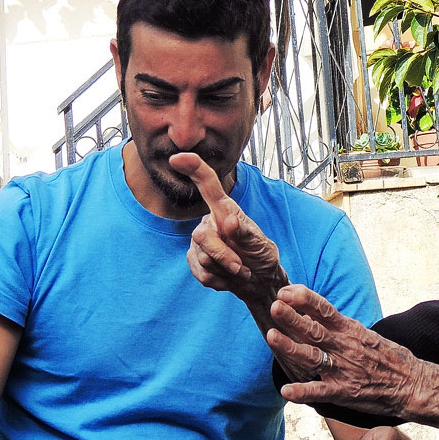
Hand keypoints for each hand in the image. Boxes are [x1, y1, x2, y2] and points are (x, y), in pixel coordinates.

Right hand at [171, 152, 286, 302]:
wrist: (259, 282)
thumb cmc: (262, 256)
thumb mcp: (261, 244)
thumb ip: (245, 233)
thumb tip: (229, 221)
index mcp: (225, 210)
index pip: (208, 184)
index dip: (193, 168)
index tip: (177, 157)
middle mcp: (209, 222)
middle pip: (202, 236)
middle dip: (223, 255)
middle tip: (242, 268)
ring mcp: (199, 242)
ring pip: (202, 257)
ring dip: (225, 270)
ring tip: (240, 271)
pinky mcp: (194, 260)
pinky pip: (201, 274)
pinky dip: (219, 281)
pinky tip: (229, 278)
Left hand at [269, 285, 426, 417]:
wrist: (412, 383)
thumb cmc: (388, 357)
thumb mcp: (365, 334)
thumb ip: (340, 326)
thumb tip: (313, 314)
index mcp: (349, 330)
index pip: (323, 309)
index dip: (303, 299)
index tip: (285, 291)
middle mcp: (344, 346)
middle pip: (313, 329)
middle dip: (292, 317)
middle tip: (274, 306)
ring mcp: (343, 369)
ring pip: (312, 356)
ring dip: (290, 346)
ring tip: (271, 336)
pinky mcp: (344, 392)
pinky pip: (319, 391)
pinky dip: (302, 391)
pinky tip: (285, 390)